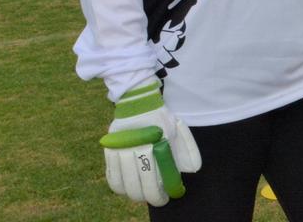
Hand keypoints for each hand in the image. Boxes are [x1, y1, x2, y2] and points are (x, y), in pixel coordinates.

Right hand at [98, 78, 201, 206]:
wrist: (138, 101)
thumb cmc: (161, 118)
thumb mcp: (178, 129)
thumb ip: (186, 149)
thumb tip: (193, 170)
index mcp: (154, 144)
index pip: (154, 178)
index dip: (158, 193)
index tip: (166, 198)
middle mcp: (135, 148)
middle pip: (137, 184)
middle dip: (148, 197)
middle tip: (157, 200)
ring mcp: (120, 150)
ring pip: (123, 183)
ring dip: (133, 194)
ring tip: (143, 195)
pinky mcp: (109, 150)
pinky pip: (111, 176)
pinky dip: (118, 187)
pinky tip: (127, 189)